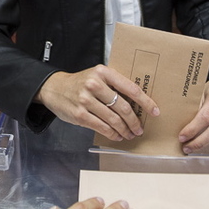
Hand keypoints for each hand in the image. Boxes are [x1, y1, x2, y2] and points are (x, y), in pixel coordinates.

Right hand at [36, 66, 159, 140]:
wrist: (54, 88)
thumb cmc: (80, 82)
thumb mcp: (97, 76)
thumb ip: (114, 84)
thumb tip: (137, 102)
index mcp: (103, 72)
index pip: (131, 88)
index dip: (145, 102)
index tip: (155, 111)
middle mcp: (94, 84)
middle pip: (123, 107)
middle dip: (135, 122)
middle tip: (140, 129)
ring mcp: (86, 100)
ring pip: (114, 120)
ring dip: (125, 130)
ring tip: (129, 134)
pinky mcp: (80, 114)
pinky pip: (102, 127)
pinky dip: (112, 134)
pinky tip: (117, 135)